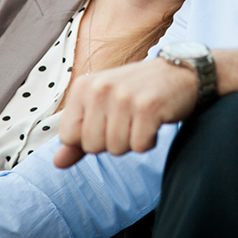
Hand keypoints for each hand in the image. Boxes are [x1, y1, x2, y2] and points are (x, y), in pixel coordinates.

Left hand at [54, 58, 197, 167]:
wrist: (180, 74)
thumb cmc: (137, 93)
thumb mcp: (103, 108)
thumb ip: (79, 136)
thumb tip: (57, 163)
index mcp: (84, 86)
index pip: (68, 136)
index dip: (90, 138)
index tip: (108, 121)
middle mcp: (100, 88)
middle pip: (92, 146)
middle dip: (112, 142)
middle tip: (128, 119)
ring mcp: (124, 96)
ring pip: (116, 149)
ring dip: (132, 141)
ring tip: (141, 119)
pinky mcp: (147, 107)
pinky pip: (139, 146)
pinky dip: (149, 141)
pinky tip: (154, 122)